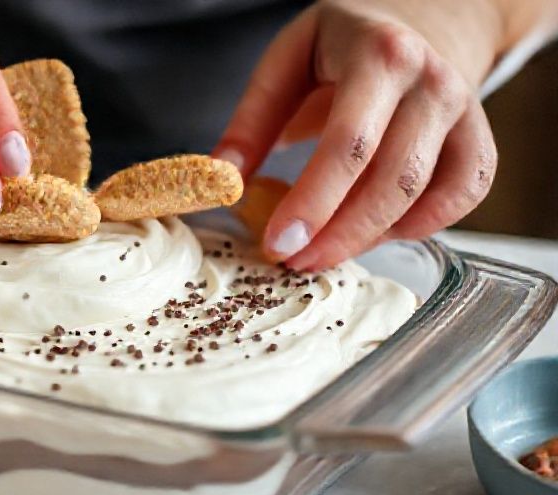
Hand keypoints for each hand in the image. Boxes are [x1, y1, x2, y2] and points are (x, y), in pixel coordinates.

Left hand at [214, 0, 506, 268]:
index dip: (313, 202)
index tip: (279, 244)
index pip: (349, 143)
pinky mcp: (479, 139)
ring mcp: (464, 112)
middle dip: (339, 234)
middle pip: (392, 178)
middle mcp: (432, 82)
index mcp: (379, 55)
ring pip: (426, 195)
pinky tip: (376, 234)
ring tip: (322, 254)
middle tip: (294, 263)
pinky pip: (463, 196)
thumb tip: (223, 181)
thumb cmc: (340, 48)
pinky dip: (422, 226)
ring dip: (370, 238)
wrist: (415, 22)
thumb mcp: (287, 62)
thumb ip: (252, 120)